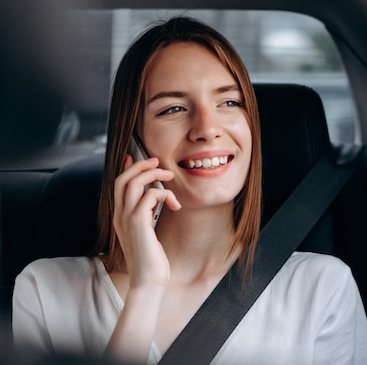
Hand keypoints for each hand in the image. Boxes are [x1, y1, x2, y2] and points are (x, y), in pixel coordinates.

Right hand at [113, 155, 180, 288]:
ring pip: (133, 183)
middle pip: (122, 179)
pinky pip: (150, 196)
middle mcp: (120, 216)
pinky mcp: (139, 223)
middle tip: (157, 162)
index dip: (127, 169)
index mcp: (120, 218)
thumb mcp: (147, 232)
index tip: (137, 158)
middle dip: (140, 166)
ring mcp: (127, 219)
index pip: (117, 186)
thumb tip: (154, 198)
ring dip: (153, 175)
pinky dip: (165, 194)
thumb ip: (147, 215)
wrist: (149, 281)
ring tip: (169, 176)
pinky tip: (175, 205)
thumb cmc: (152, 259)